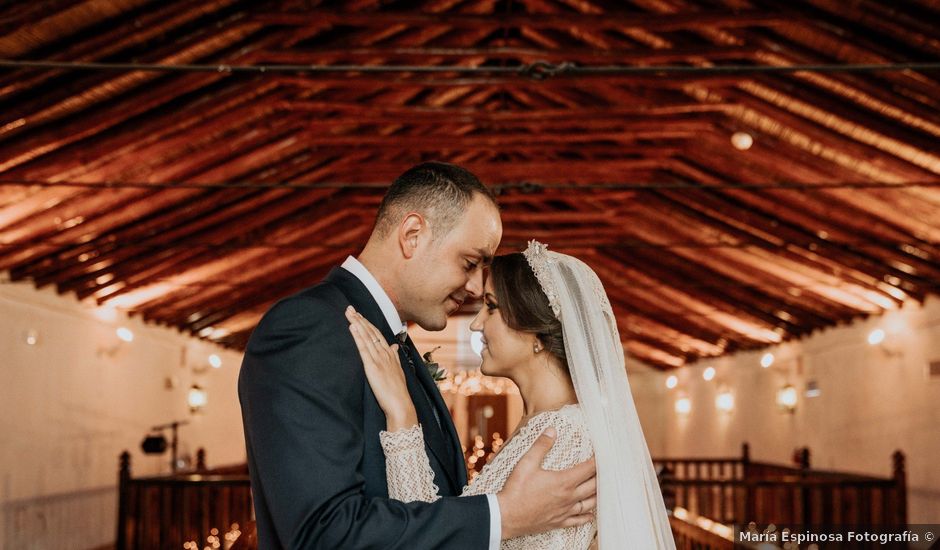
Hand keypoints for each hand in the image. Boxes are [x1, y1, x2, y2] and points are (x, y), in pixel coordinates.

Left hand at [345, 306, 417, 430]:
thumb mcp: (398, 371)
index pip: (377, 334)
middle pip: (370, 332)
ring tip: (348, 313)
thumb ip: (395, 357)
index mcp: (389, 355)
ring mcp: (379, 359)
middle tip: (349, 307)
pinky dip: (357, 336)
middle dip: (360, 319)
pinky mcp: (372, 367)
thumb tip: (394, 346)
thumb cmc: (398, 392)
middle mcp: (384, 354)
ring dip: (357, 323)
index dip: (368, 323)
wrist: (400, 405)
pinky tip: (352, 327)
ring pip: (366, 337)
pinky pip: (363, 348)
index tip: (359, 314)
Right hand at [496, 427, 596, 538]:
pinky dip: (587, 517)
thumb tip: (552, 430)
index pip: (588, 469)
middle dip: (603, 476)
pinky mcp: (559, 522)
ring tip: (604, 489)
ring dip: (599, 495)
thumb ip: (541, 445)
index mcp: (564, 481)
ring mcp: (565, 511)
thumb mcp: (527, 463)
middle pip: (594, 486)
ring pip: (590, 504)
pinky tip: (591, 515)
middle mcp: (569, 497)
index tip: (605, 454)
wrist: (506, 516)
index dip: (599, 461)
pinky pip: (578, 520)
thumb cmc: (516, 490)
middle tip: (610, 470)